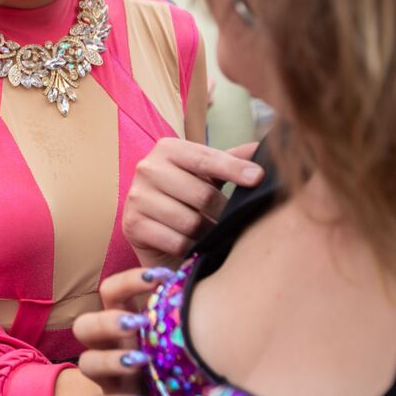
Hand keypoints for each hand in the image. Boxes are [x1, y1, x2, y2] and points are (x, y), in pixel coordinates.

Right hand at [71, 267, 176, 395]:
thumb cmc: (163, 363)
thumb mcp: (167, 334)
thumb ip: (179, 310)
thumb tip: (210, 274)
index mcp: (122, 323)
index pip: (111, 291)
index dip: (129, 280)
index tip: (163, 276)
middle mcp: (109, 347)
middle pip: (84, 326)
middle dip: (107, 321)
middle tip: (138, 322)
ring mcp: (108, 379)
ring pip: (87, 363)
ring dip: (112, 360)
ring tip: (142, 361)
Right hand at [122, 138, 261, 267]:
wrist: (153, 232)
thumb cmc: (187, 199)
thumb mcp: (208, 176)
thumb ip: (232, 160)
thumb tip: (263, 146)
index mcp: (167, 149)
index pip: (206, 159)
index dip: (235, 169)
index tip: (259, 178)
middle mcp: (147, 167)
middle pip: (202, 195)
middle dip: (221, 212)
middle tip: (227, 220)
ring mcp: (136, 197)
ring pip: (190, 222)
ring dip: (206, 233)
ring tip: (208, 232)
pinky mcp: (132, 224)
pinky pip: (176, 241)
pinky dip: (190, 248)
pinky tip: (191, 245)